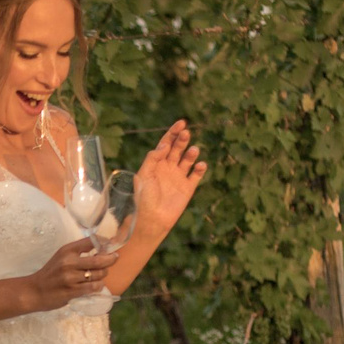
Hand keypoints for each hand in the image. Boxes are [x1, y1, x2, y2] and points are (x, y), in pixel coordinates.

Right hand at [25, 238, 111, 310]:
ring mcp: (71, 278)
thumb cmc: (51, 273)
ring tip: (100, 275)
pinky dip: (98, 286)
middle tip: (114, 259)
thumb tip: (103, 249)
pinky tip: (96, 285)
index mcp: (67, 250)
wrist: (35, 291)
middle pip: (99, 260)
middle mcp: (69, 262)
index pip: (92, 241)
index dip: (105, 243)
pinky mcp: (72, 291)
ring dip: (103, 275)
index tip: (110, 246)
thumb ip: (79, 252)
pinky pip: (93, 287)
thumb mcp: (62, 257)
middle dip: (111, 259)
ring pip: (99, 275)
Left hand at [130, 120, 206, 237]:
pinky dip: (200, 168)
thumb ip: (152, 159)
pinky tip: (200, 165)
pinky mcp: (187, 188)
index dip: (172, 133)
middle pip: (177, 148)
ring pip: (188, 159)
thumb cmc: (143, 198)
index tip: (181, 123)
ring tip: (193, 150)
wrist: (151, 219)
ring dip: (191, 153)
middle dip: (182, 140)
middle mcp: (168, 168)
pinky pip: (196, 175)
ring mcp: (178, 177)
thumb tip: (164, 145)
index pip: (166, 143)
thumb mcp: (143, 175)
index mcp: (156, 163)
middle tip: (185, 134)